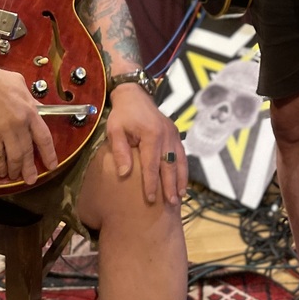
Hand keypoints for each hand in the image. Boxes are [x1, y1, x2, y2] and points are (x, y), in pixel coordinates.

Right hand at [0, 56, 57, 185]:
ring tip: (15, 177)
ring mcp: (5, 131)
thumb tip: (38, 109)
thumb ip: (31, 100)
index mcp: (30, 111)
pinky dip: (0, 166)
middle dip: (30, 168)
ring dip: (16, 170)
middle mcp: (20, 124)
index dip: (49, 153)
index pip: (44, 137)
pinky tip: (1, 171)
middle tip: (31, 179)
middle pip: (28, 151)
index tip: (52, 165)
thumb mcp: (20, 84)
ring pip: (15, 157)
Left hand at [105, 84, 186, 204]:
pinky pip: (182, 154)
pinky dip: (183, 170)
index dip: (151, 183)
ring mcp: (173, 134)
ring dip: (180, 180)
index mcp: (150, 134)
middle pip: (169, 165)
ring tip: (180, 197)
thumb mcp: (115, 130)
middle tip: (172, 204)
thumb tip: (124, 173)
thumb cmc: (122, 115)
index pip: (151, 164)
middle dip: (170, 186)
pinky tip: (182, 182)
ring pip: (180, 161)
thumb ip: (120, 151)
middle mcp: (166, 135)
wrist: (134, 95)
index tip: (151, 200)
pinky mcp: (176, 134)